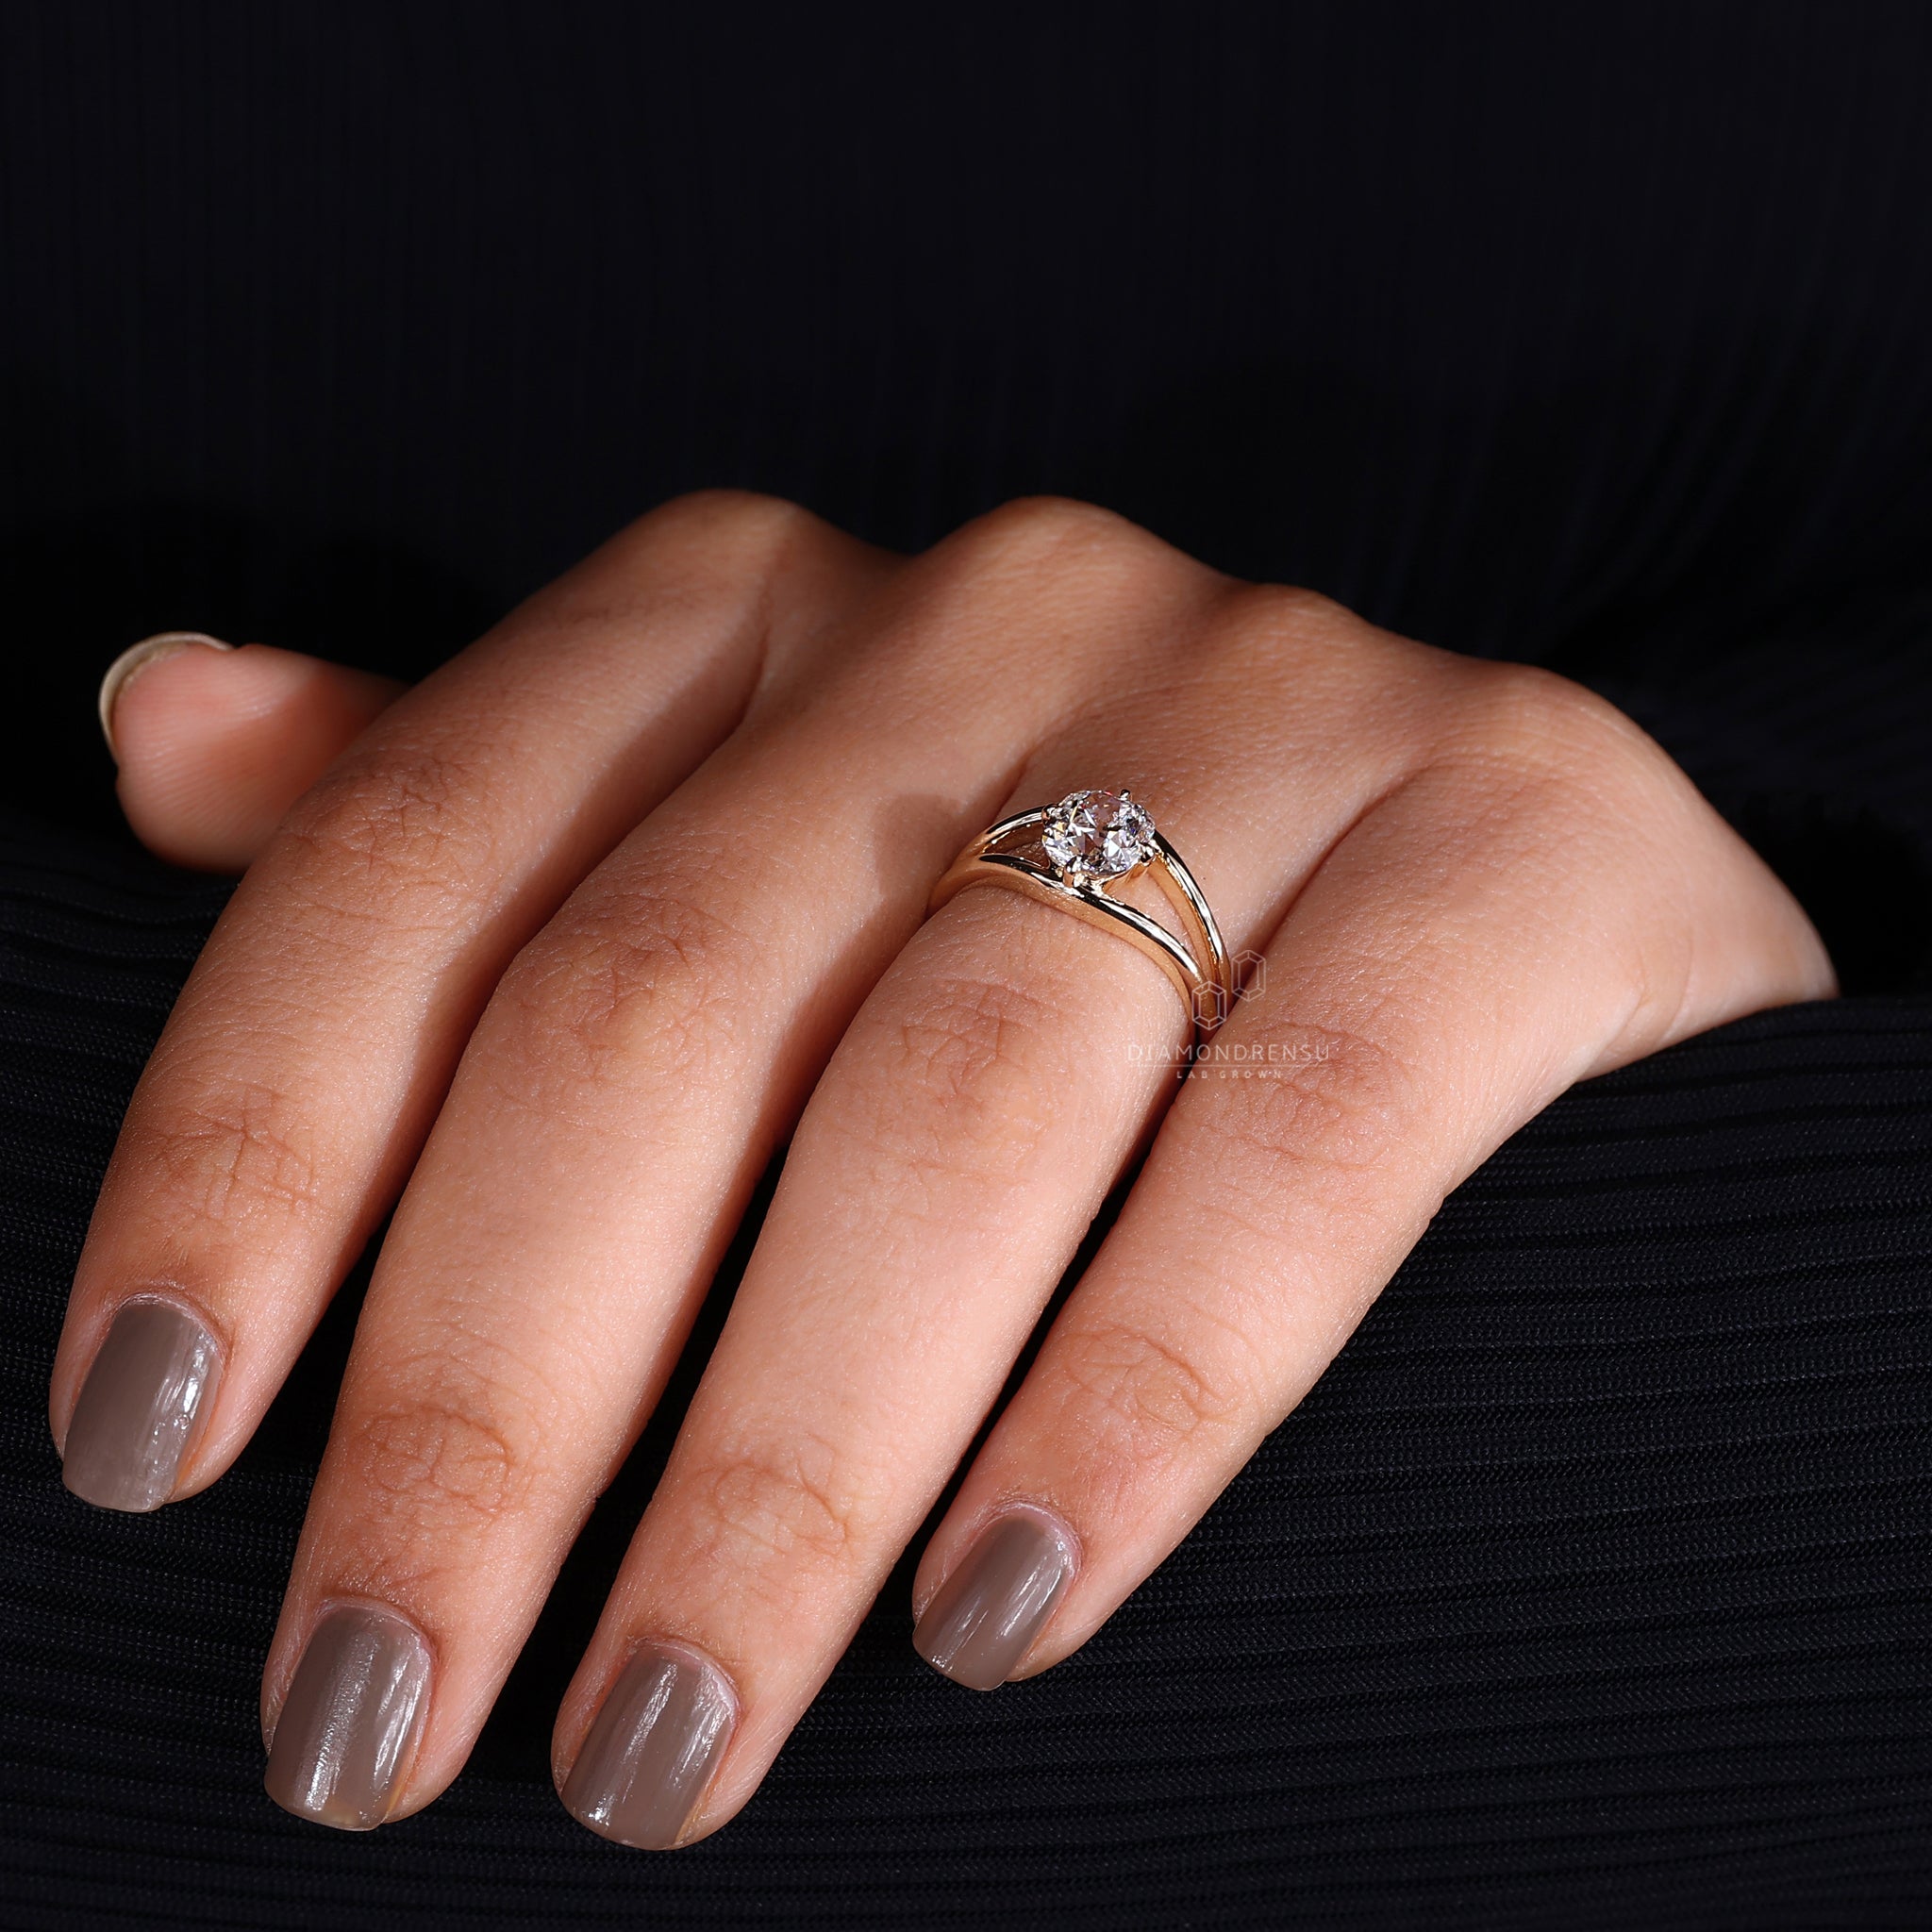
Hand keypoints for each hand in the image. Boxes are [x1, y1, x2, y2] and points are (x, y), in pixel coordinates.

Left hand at [53, 495, 1833, 1844]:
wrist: (1504, 883)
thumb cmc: (1061, 911)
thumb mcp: (747, 834)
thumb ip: (469, 813)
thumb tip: (154, 725)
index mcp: (758, 602)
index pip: (423, 855)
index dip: (254, 1151)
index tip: (149, 1449)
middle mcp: (996, 606)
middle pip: (669, 1005)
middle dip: (491, 1394)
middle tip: (382, 1715)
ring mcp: (1269, 697)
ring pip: (964, 1089)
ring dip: (783, 1455)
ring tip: (664, 1742)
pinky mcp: (1513, 827)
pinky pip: (1305, 1128)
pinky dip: (1144, 1383)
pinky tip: (1007, 1614)